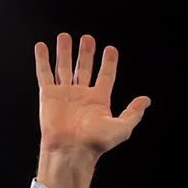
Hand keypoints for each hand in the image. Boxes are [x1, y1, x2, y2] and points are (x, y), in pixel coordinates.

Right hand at [33, 33, 151, 187]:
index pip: (105, 76)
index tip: (110, 49)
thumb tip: (146, 101)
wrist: (71, 150)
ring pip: (64, 68)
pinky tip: (42, 47)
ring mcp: (64, 94)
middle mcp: (81, 95)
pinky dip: (43, 60)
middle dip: (86, 53)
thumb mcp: (122, 128)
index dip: (109, 63)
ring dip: (65, 52)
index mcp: (98, 101)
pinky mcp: (49, 95)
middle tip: (87, 39)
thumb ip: (133, 113)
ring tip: (65, 37)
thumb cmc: (95, 143)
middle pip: (84, 68)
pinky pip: (45, 74)